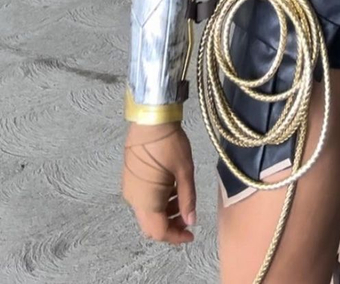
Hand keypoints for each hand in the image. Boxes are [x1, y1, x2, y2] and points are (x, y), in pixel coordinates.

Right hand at [121, 121, 196, 244]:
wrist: (151, 121)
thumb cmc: (170, 145)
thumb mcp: (185, 172)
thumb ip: (188, 199)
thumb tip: (191, 221)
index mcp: (147, 201)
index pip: (159, 231)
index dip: (176, 237)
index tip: (191, 235)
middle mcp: (134, 199)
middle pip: (150, 225)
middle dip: (170, 226)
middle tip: (188, 219)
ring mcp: (129, 188)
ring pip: (147, 212)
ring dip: (164, 212)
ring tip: (182, 199)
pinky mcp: (129, 178)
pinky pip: (143, 199)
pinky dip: (157, 201)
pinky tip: (172, 188)